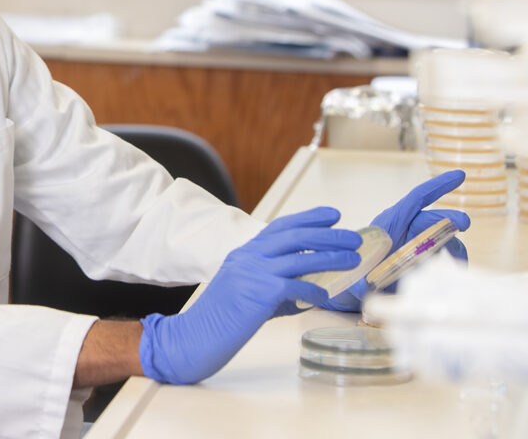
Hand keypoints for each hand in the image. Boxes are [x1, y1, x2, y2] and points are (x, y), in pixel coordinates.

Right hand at [139, 207, 359, 384]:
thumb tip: (310, 288)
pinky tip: (326, 297)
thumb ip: (276, 285)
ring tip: (352, 259)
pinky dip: (314, 290)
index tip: (333, 215)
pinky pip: (295, 287)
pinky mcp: (259, 293)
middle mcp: (249, 256)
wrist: (197, 335)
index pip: (280, 226)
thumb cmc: (223, 317)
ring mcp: (252, 273)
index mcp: (245, 252)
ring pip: (299, 257)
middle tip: (353, 237)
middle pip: (294, 236)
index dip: (309, 218)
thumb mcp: (248, 290)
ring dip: (330, 257)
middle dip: (327, 235)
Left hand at [323, 169, 471, 311]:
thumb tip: (366, 284)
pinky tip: (455, 272)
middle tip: (463, 224)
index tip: (459, 175)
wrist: (358, 288)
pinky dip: (454, 262)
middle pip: (434, 218)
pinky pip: (446, 255)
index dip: (437, 187)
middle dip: (451, 219)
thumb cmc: (355, 276)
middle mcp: (406, 228)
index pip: (416, 199)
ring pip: (445, 237)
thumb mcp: (353, 277)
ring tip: (458, 263)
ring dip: (454, 247)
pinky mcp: (427, 258)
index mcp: (389, 223)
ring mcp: (419, 242)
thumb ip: (360, 279)